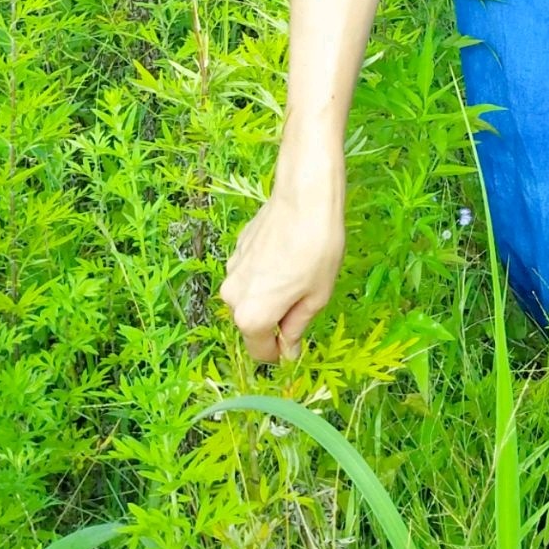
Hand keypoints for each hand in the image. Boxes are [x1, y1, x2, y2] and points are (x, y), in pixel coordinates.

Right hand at [219, 172, 345, 363]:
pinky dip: (265, 274)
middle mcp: (232, 298)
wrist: (304, 197)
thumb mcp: (316, 297)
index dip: (281, 351)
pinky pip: (250, 275)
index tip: (297, 342)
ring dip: (269, 295)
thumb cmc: (317, 249)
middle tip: (306, 296)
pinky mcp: (235, 250)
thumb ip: (296, 328)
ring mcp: (231, 271)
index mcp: (252, 316)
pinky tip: (288, 254)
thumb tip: (288, 351)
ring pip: (251, 297)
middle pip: (253, 323)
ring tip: (298, 272)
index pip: (261, 352)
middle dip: (276, 319)